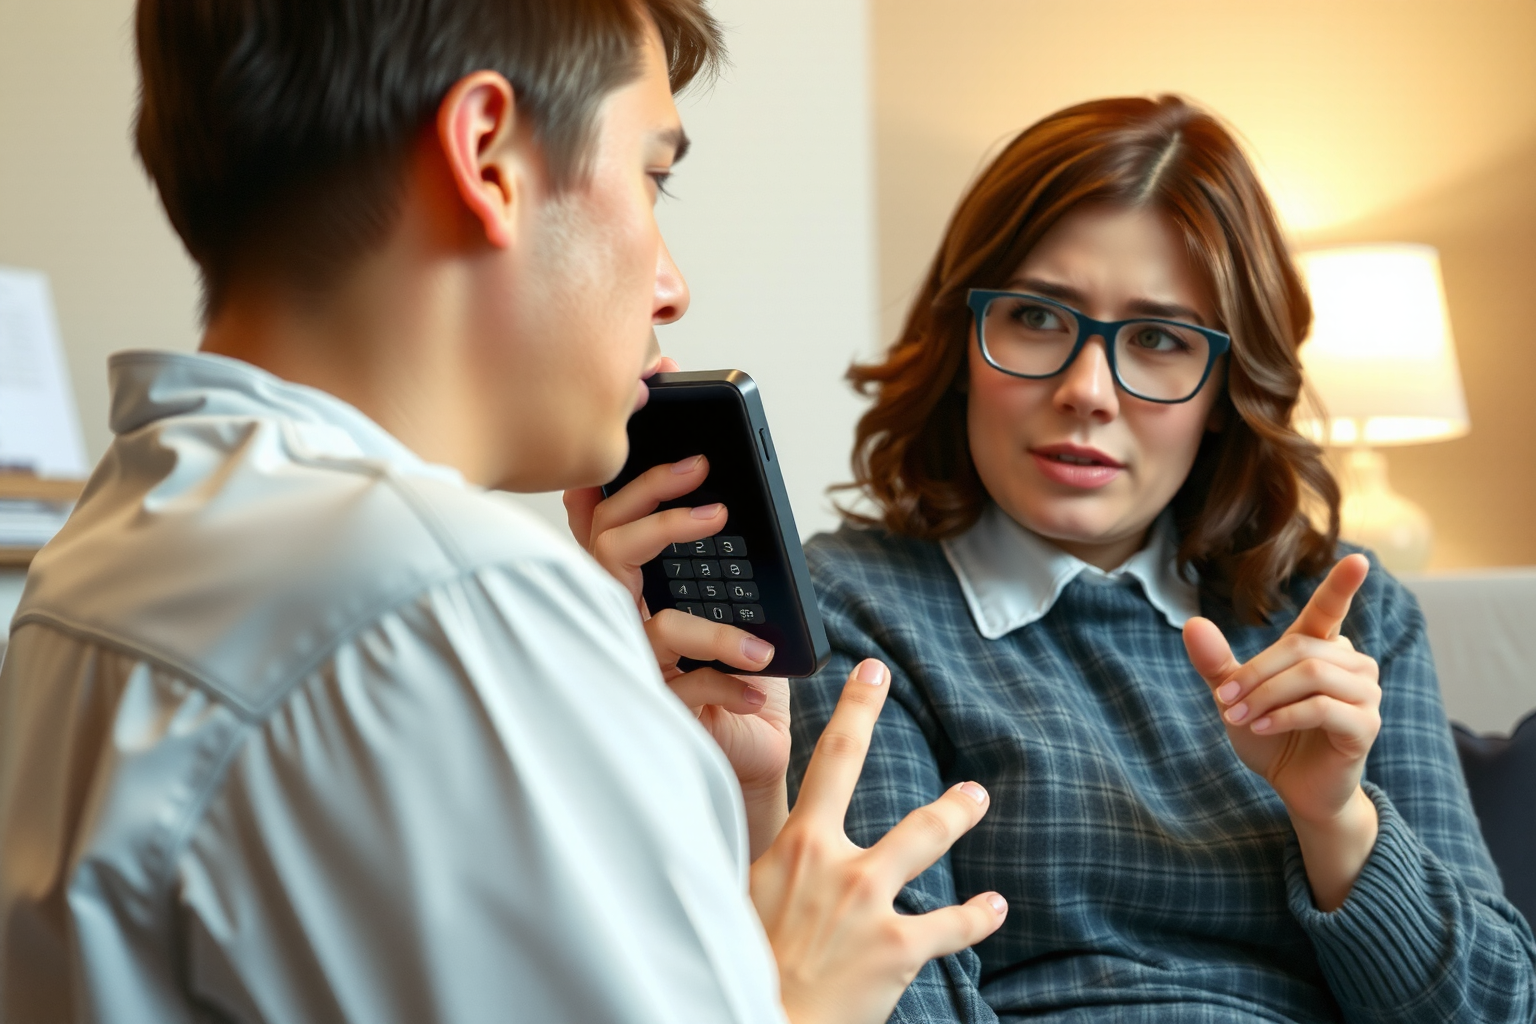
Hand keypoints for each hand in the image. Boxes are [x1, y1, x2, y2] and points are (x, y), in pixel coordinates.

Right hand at [565, 456, 790, 856]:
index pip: (614, 524)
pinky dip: (730, 684)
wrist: (755, 746)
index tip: (688, 460)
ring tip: (761, 646)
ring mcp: (635, 664)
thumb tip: (722, 499)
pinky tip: (758, 689)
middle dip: (659, 517)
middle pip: (611, 553)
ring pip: (657, 627)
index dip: (636, 488)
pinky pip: (688, 684)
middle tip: (717, 508)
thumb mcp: (742, 605)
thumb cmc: (742, 672)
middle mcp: (625, 620)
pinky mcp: (657, 710)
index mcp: (639, 587)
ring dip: (716, 634)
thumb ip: (723, 561)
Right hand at [751, 658, 1006, 1023]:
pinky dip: (977, 918)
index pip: (831, 759)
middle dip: (947, 800)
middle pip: (908, 818)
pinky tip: (994, 909)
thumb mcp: (737, 894)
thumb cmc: (742, 956)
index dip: (858, 709)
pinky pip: (950, 927)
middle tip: (974, 784)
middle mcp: (840, 867)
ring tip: (976, 805)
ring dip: (958, 826)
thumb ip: (765, 862)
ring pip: (930, 851)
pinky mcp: (896, 950)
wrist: (753, 1014)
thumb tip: (770, 843)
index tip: (875, 672)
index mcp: (798, 846)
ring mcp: (873, 906)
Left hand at [1182, 553, 1380, 908]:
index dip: (1342, 585)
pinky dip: (1285, 715)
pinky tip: (1262, 727)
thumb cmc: (1271, 736)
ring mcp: (1366, 694)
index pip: (1331, 609)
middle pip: (1300, 650)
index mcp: (1321, 648)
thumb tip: (1191, 624)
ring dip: (1266, 695)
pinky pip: (1324, 708)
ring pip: (1312, 675)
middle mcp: (1351, 664)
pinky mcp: (1367, 726)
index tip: (1359, 559)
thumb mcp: (1236, 697)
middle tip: (1223, 701)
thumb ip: (1216, 663)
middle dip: (1255, 674)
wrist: (1295, 788)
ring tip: (1238, 717)